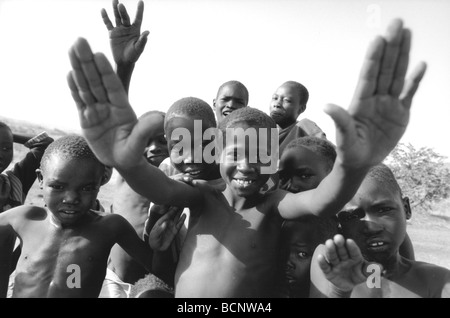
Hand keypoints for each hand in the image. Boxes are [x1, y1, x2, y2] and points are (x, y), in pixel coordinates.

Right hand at [67, 37, 154, 168]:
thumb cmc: (132, 152)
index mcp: (122, 107)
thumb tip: (161, 117)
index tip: (99, 54)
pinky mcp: (86, 119)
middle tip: (80, 40)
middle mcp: (109, 105)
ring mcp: (97, 110)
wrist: (122, 162)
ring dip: (78, 68)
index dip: (105, 71)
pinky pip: (79, 101)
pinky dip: (74, 88)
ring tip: (72, 49)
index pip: (113, 86)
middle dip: (88, 61)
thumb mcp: (139, 142)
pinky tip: (70, 72)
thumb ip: (147, 129)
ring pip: (86, 87)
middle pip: (96, 80)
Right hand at [101, 0, 148, 65]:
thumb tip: (147, 32)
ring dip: (115, 10)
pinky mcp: (112, 33)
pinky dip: (105, 17)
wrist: (124, 61)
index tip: (141, 1)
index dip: (140, 10)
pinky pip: (108, 24)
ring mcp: (119, 29)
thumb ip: (142, 40)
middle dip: (123, 11)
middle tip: (120, 5)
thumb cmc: (133, 55)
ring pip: (117, 17)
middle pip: (125, 17)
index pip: (138, 18)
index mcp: (136, 30)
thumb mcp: (138, 48)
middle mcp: (128, 28)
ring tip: (114, 1)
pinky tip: (103, 10)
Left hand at [147, 205, 185, 250]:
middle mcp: (167, 222)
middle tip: (181, 200)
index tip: (174, 202)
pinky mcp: (175, 231)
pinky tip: (185, 215)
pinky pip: (179, 224)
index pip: (166, 213)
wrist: (157, 248)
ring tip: (184, 205)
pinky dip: (182, 220)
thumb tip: (166, 223)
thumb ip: (159, 230)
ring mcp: (171, 226)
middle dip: (176, 207)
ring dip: (180, 211)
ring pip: (177, 217)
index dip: (170, 208)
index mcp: (161, 221)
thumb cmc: (154, 240)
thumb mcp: (154, 235)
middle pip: (172, 213)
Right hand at [317, 234, 378, 294]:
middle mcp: (344, 258)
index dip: (352, 247)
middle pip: (341, 251)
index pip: (354, 251)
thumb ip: (371, 270)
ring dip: (330, 250)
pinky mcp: (328, 271)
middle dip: (339, 244)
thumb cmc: (357, 274)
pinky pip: (325, 266)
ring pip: (333, 256)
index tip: (350, 241)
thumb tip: (380, 267)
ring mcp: (335, 264)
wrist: (347, 284)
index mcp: (354, 257)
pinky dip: (322, 262)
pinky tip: (320, 257)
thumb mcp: (365, 273)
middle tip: (338, 237)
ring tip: (329, 243)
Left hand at [325, 19, 426, 168]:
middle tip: (396, 23)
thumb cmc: (349, 150)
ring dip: (403, 55)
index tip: (378, 39)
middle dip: (391, 46)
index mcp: (360, 102)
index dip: (373, 58)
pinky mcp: (400, 113)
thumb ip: (340, 121)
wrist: (361, 162)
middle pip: (385, 68)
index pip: (368, 75)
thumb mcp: (344, 138)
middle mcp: (375, 98)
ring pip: (397, 75)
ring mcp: (388, 104)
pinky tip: (420, 64)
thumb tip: (327, 105)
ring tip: (406, 34)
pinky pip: (409, 93)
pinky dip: (414, 80)